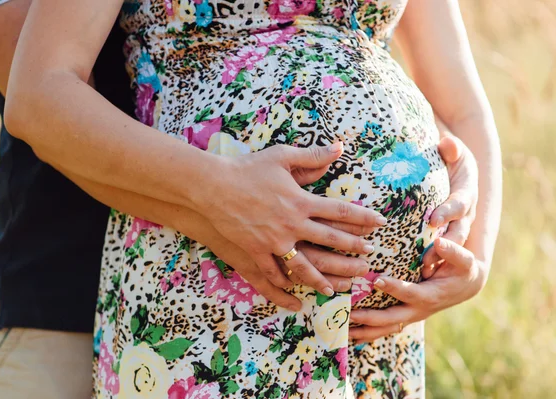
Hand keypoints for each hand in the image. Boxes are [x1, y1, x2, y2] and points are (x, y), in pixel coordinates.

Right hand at [199, 142, 386, 297]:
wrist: (213, 185)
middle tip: (368, 256)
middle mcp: (292, 224)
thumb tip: (339, 147)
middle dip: (352, 248)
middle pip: (330, 239)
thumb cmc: (247, 168)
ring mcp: (274, 241)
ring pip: (305, 266)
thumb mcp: (281, 156)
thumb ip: (312, 155)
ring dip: (323, 279)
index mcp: (301, 200)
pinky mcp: (256, 251)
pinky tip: (294, 296)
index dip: (363, 217)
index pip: (340, 211)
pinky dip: (284, 287)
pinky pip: (273, 274)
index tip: (380, 223)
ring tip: (337, 289)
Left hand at [348, 237, 487, 342]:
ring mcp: (410, 315)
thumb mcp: (465, 260)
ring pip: (385, 328)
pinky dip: (367, 332)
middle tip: (349, 313)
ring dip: (364, 332)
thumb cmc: (463, 269)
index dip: (395, 288)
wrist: (466, 285)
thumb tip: (439, 243)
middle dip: (370, 319)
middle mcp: (418, 310)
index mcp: (431, 295)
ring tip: (342, 330)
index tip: (377, 280)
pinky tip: (348, 331)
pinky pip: (384, 327)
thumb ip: (453, 252)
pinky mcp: (404, 316)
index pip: (410, 293)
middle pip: (392, 319)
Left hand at [424, 131, 478, 277]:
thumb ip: (452, 148)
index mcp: (466, 195)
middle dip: (442, 247)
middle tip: (426, 257)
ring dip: (436, 261)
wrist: (457, 177)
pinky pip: (441, 256)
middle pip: (457, 235)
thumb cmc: (453, 162)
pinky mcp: (446, 240)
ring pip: (451, 251)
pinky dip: (431, 266)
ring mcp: (457, 230)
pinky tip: (414, 275)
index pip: (459, 205)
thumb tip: (447, 142)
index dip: (448, 212)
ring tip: (421, 271)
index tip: (433, 219)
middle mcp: (464, 217)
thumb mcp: (456, 153)